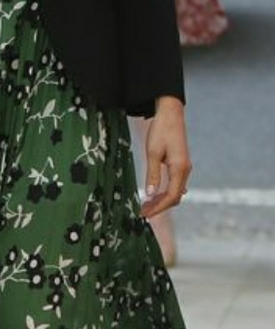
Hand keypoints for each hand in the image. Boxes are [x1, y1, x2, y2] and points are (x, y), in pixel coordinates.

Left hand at [141, 96, 192, 218]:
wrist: (171, 114)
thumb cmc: (161, 130)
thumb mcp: (153, 152)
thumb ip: (152, 173)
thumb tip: (150, 194)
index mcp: (180, 169)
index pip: (171, 196)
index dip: (158, 207)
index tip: (145, 214)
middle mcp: (185, 171)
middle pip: (174, 197)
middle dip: (159, 206)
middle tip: (143, 213)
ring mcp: (184, 168)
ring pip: (175, 191)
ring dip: (162, 200)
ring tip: (146, 205)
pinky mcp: (180, 164)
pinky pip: (175, 183)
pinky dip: (165, 191)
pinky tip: (155, 194)